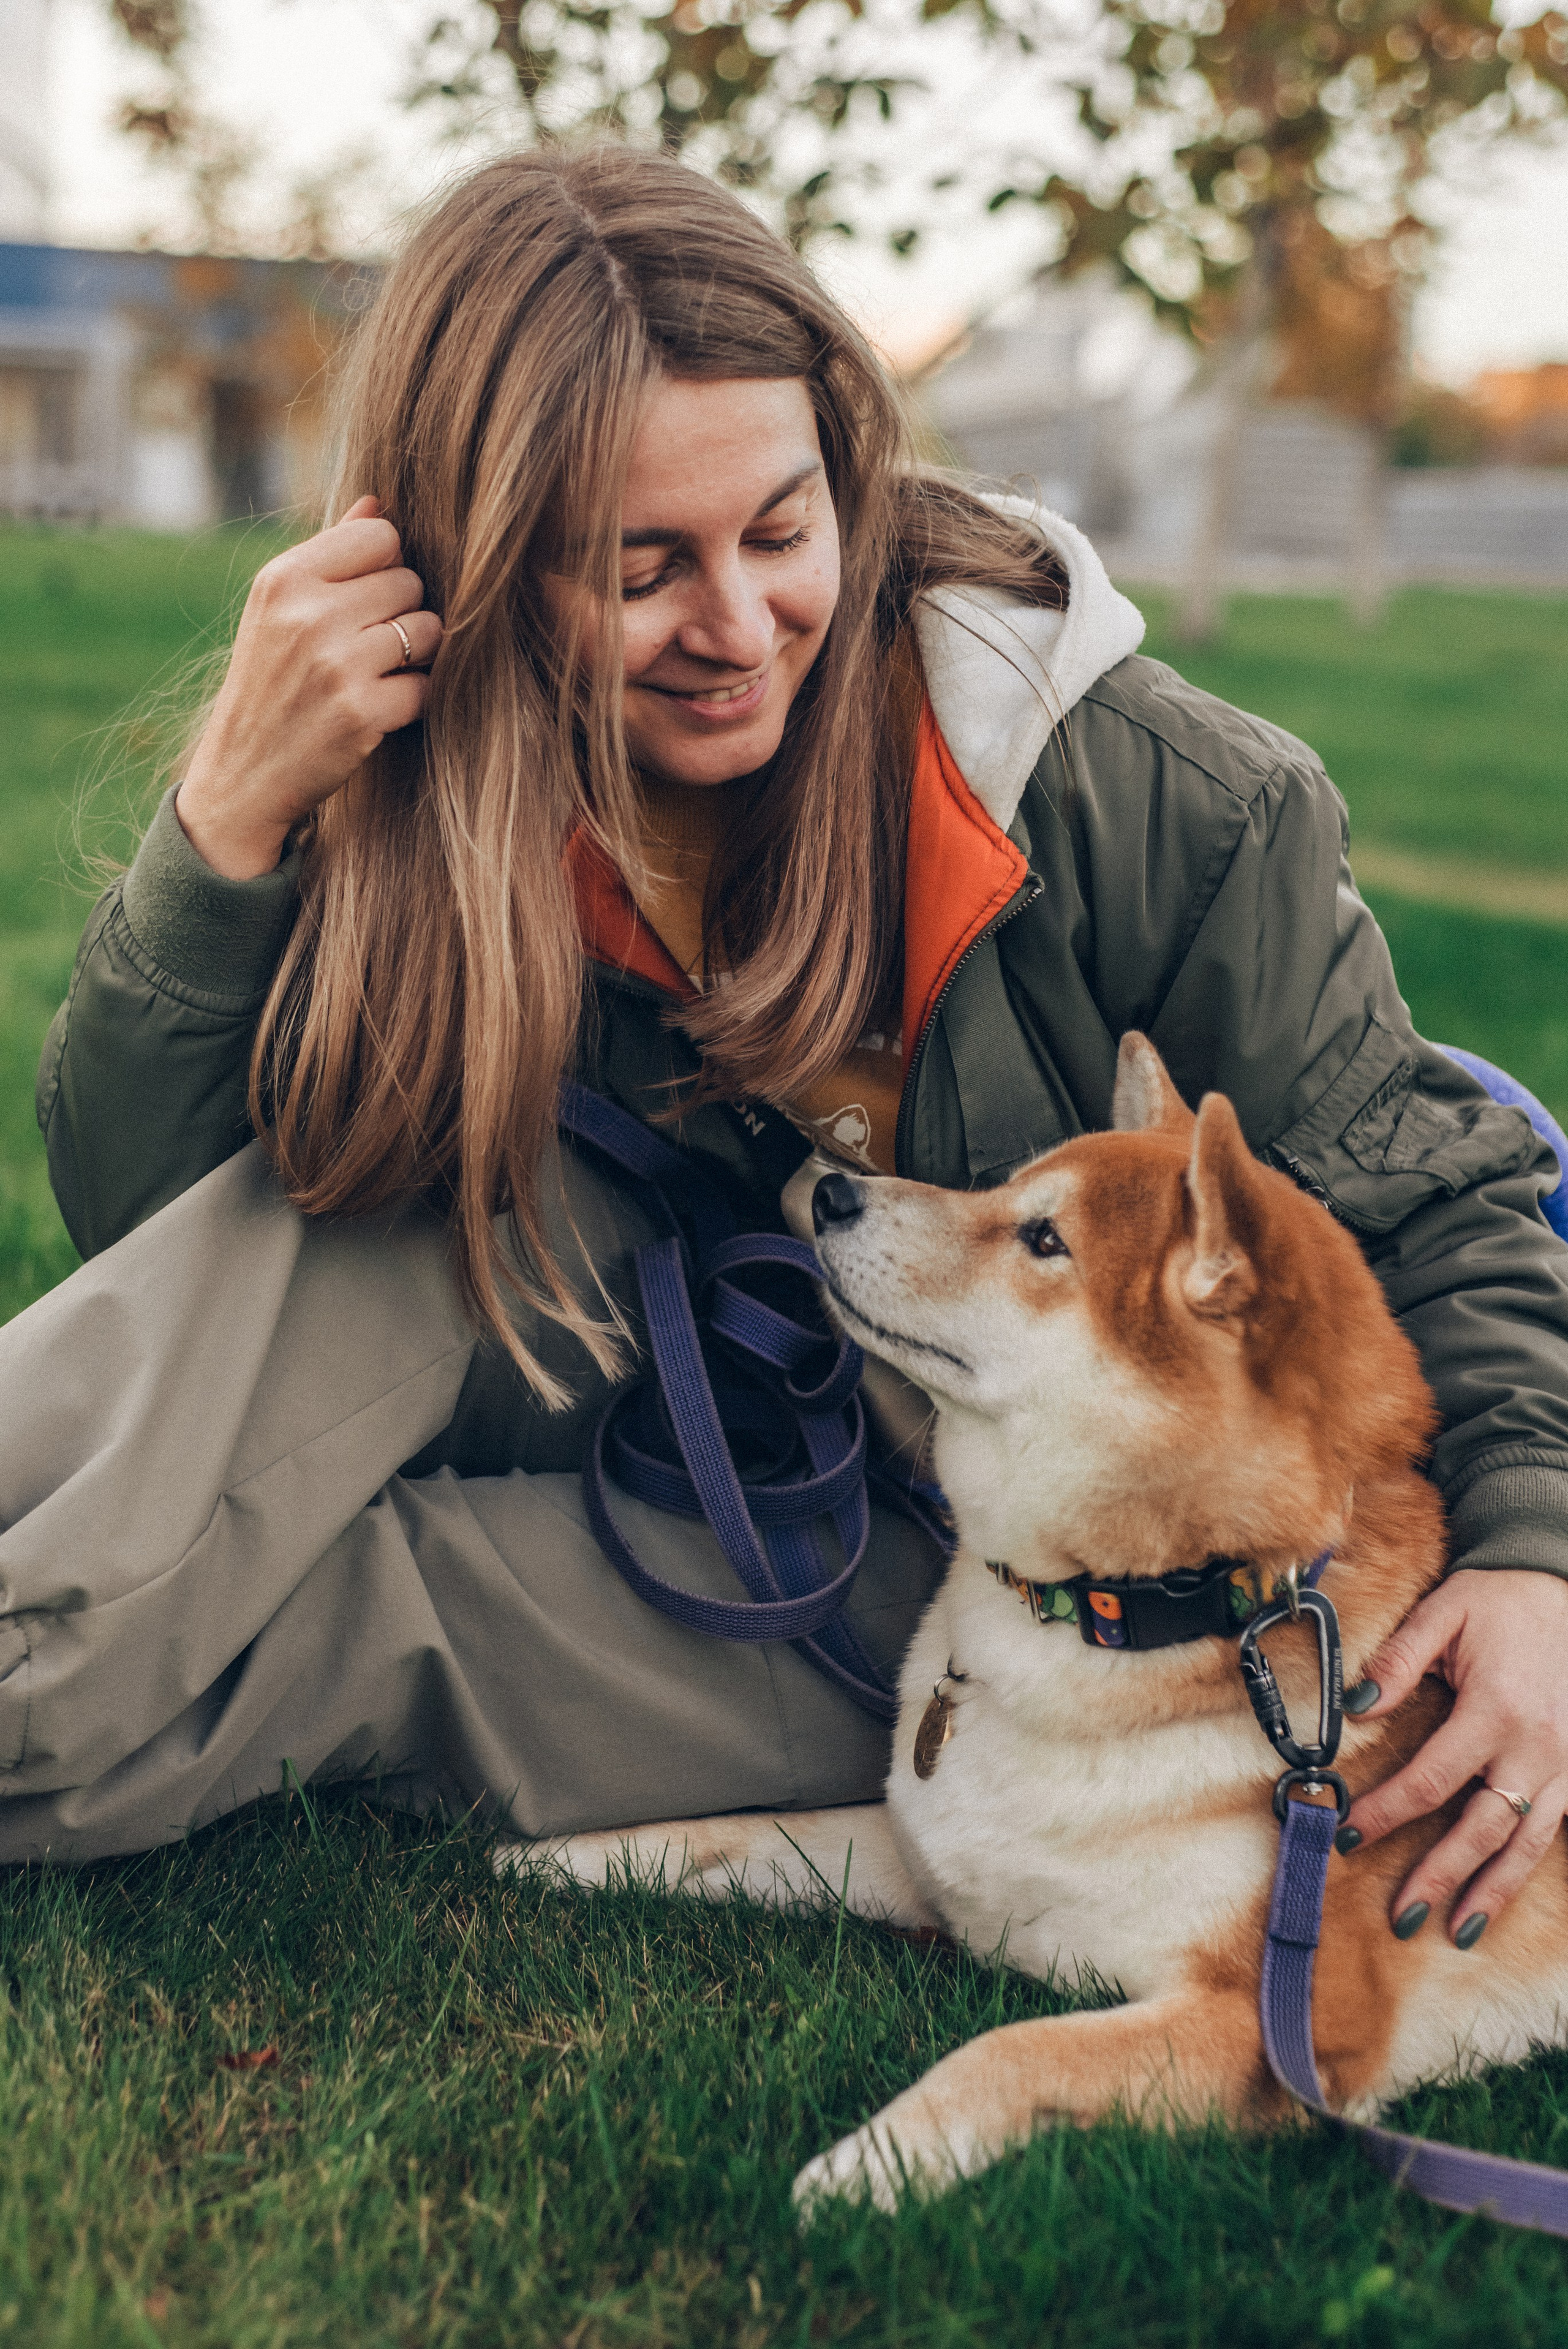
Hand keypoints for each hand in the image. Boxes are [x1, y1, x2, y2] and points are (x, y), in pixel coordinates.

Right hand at [176, 496, 442, 878]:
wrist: (243, 773)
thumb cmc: (269, 682)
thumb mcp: (279, 610)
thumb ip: (330, 553)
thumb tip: (378, 502)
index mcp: (284, 578)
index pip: (381, 536)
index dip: (387, 566)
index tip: (367, 599)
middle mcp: (308, 614)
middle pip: (410, 582)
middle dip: (403, 613)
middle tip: (371, 646)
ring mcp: (336, 665)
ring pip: (427, 630)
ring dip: (416, 655)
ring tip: (380, 673)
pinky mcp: (362, 713)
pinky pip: (425, 686)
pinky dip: (412, 700)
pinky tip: (380, 710)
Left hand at [1342, 1568, 1567, 1947]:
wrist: (1564, 1585)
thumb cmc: (1501, 1601)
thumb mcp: (1446, 1612)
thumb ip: (1399, 1660)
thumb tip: (1354, 1708)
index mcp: (1495, 1710)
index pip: (1429, 1779)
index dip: (1387, 1813)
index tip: (1349, 1834)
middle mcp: (1535, 1748)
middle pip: (1480, 1829)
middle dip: (1438, 1876)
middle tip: (1400, 1916)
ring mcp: (1565, 1765)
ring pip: (1525, 1844)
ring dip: (1490, 1891)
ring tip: (1456, 1930)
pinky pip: (1555, 1833)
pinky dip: (1528, 1868)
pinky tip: (1503, 1895)